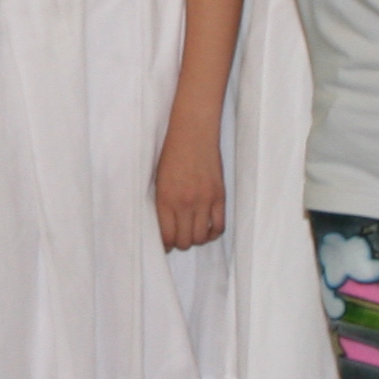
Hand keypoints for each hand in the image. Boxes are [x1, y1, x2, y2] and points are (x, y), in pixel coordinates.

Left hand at [154, 122, 225, 251]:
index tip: (166, 245)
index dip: (166, 245)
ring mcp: (204, 201)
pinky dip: (213, 233)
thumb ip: (162, 204)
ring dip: (196, 239)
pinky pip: (219, 226)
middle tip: (179, 239)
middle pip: (184, 241)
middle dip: (180, 244)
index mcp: (165, 200)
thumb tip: (165, 226)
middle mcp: (185, 204)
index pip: (167, 236)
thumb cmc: (171, 154)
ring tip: (192, 233)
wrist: (193, 133)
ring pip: (201, 237)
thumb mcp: (158, 180)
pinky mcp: (219, 197)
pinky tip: (207, 229)